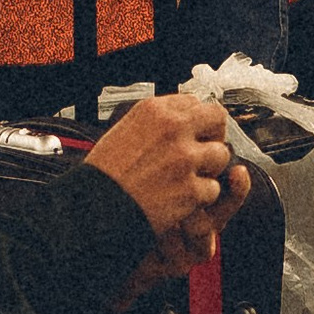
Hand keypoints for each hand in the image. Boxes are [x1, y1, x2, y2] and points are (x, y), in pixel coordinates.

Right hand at [87, 91, 239, 239]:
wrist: (93, 211)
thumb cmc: (104, 176)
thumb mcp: (124, 131)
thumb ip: (156, 123)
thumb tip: (179, 120)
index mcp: (154, 111)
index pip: (194, 102)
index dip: (196, 120)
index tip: (194, 132)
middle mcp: (173, 129)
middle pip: (217, 118)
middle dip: (214, 135)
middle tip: (204, 152)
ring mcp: (184, 159)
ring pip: (221, 155)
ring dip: (209, 169)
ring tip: (189, 180)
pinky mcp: (191, 189)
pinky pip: (213, 188)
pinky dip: (201, 198)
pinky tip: (181, 200)